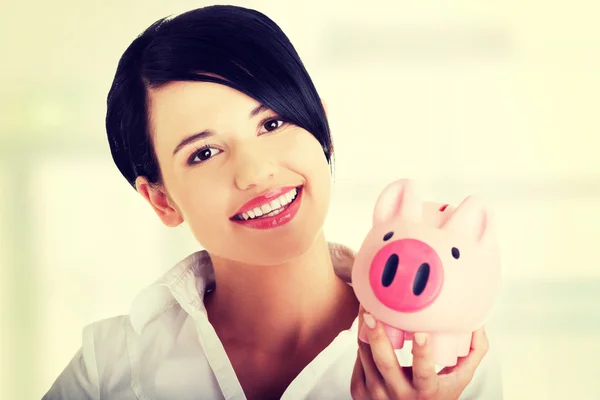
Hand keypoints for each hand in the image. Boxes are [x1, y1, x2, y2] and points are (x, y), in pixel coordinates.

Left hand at [350, 307, 488, 399]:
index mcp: (426, 392)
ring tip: (365, 307)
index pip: (424, 373)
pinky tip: (364, 324)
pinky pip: (358, 360)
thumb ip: (473, 352)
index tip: (422, 333)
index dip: (422, 353)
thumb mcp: (459, 379)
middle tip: (372, 312)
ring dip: (364, 330)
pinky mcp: (359, 391)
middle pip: (385, 362)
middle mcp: (399, 395)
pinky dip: (361, 341)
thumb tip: (479, 323)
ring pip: (366, 356)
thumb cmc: (436, 395)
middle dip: (377, 335)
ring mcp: (376, 395)